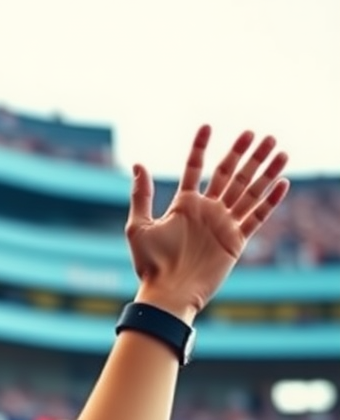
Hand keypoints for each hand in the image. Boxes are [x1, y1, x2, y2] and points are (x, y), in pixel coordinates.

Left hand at [126, 126, 288, 317]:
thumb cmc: (150, 264)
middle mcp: (206, 211)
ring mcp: (222, 225)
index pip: (194, 169)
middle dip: (244, 154)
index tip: (207, 126)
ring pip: (247, 191)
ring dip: (264, 171)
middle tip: (259, 133)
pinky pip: (257, 217)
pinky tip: (282, 183)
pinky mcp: (236, 241)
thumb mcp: (138, 226)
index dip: (200, 148)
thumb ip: (141, 195)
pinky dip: (270, 201)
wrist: (168, 292)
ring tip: (279, 150)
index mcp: (183, 205)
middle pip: (229, 175)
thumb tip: (138, 164)